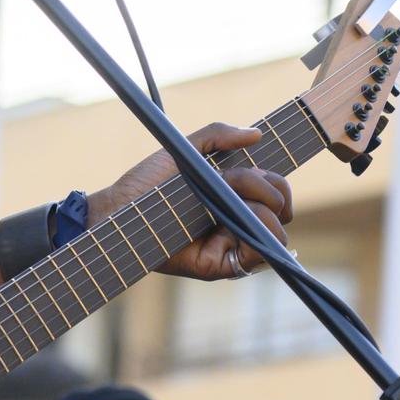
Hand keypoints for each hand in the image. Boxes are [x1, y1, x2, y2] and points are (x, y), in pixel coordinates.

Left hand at [88, 122, 292, 280]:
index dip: (279, 185)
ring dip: (261, 214)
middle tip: (237, 185)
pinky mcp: (219, 265)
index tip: (267, 178)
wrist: (118, 210)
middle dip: (268, 193)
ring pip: (275, 234)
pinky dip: (256, 241)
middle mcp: (237, 220)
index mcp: (233, 194)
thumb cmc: (147, 183)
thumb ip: (216, 135)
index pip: (276, 190)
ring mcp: (230, 244)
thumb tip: (257, 134)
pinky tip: (234, 228)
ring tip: (229, 207)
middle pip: (281, 209)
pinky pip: (257, 259)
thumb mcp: (184, 151)